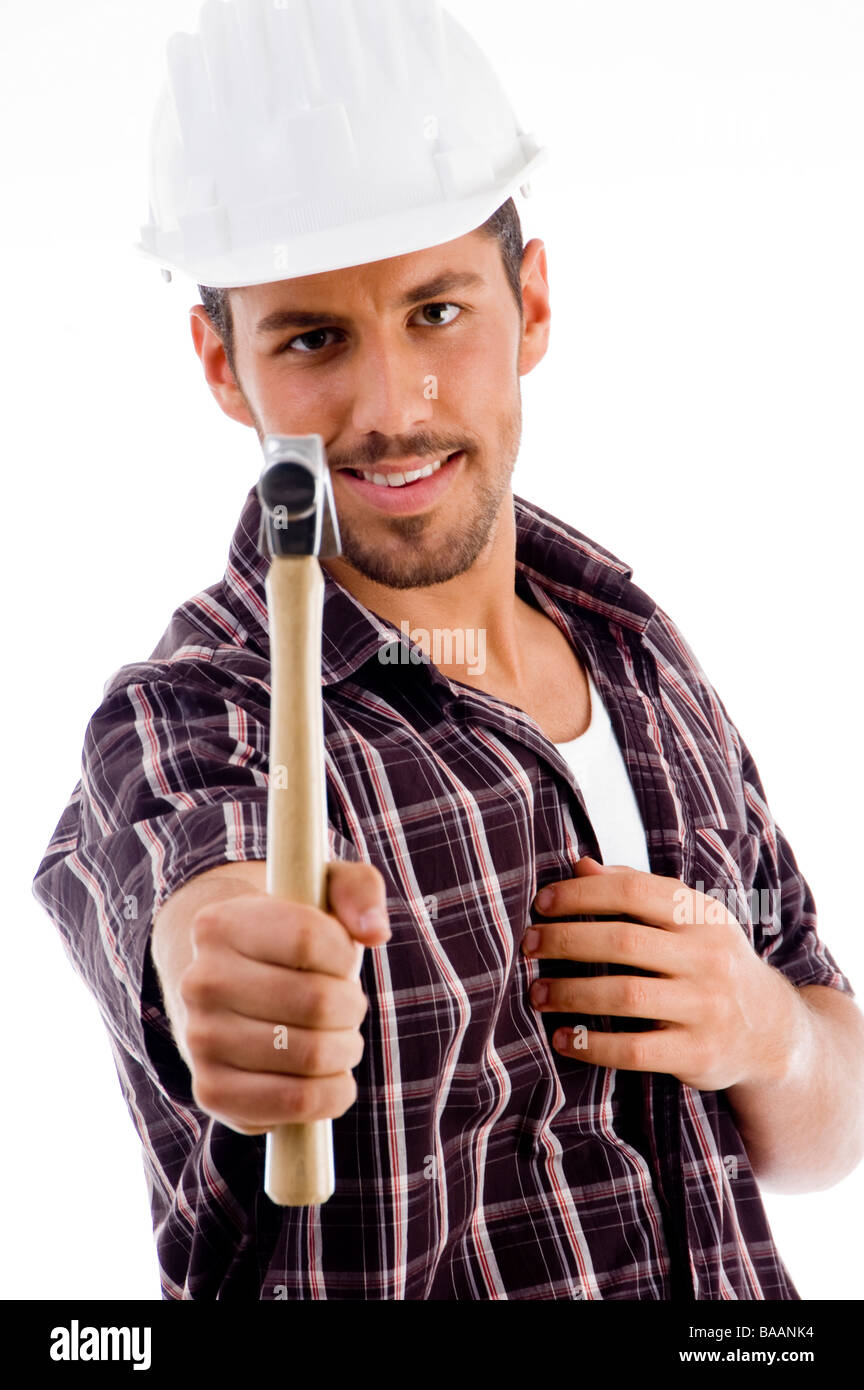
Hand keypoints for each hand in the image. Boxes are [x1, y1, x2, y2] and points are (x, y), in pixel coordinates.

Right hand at [163, 860, 390, 1133]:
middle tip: (345, 1005)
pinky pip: (296, 1102)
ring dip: (345, 1049)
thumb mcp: (321, 893)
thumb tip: (374, 932)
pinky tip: (328, 1077)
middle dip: (351, 1006)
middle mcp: (199, 982)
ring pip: (313, 1055)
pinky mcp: (212, 1091)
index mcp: (220, 924)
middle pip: (318, 1002)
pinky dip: (331, 1094)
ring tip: (336, 1037)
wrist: (229, 986)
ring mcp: (200, 1040)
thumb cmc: (290, 938)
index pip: (310, 937)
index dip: (344, 953)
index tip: (340, 959)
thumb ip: (357, 890)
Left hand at [522, 856, 801, 1090]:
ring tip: (537, 993)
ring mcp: (706, 1007)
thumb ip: (636, 891)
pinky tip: (563, 1039)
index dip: (582, 894)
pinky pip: (634, 1050)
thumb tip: (579, 865)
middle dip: (565, 942)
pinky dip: (591, 1045)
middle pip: (622, 942)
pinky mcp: (697, 1053)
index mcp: (701, 915)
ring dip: (570, 993)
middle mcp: (708, 957)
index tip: (542, 904)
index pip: (634, 891)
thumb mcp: (688, 920)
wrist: (771, 1031)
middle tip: (529, 946)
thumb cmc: (711, 964)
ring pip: (624, 996)